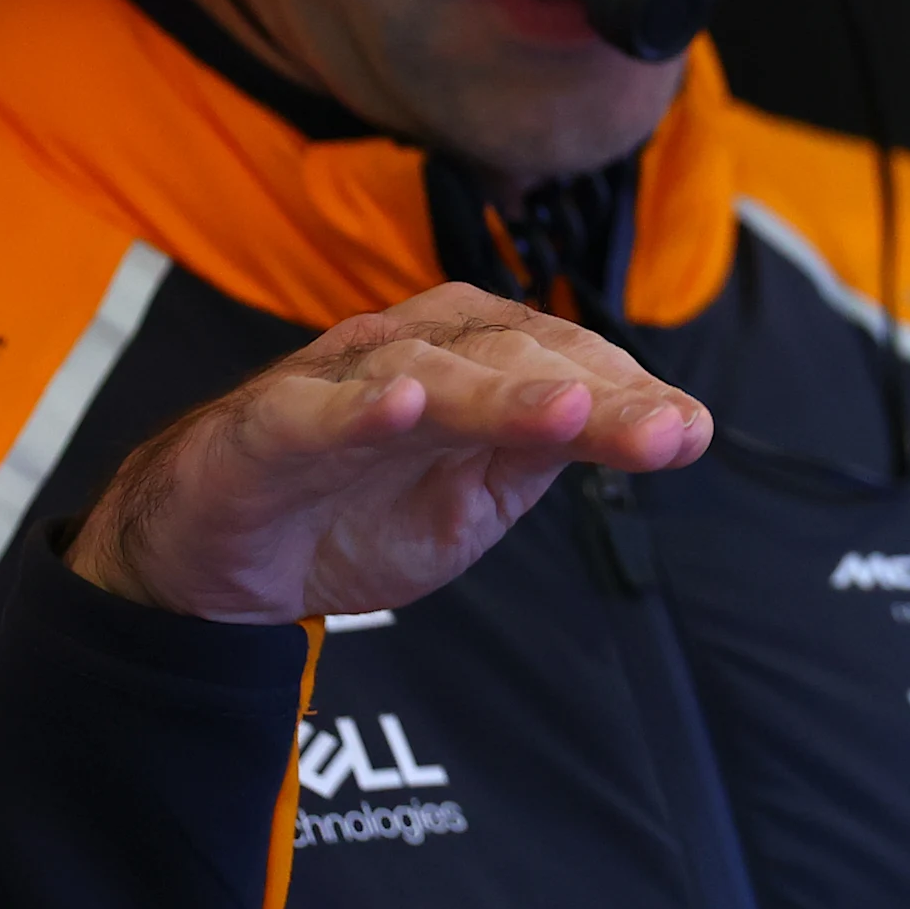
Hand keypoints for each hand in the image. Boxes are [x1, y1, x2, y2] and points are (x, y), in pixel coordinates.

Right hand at [68, 284, 712, 622]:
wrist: (220, 558)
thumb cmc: (356, 506)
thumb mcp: (477, 498)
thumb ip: (556, 454)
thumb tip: (670, 427)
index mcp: (473, 356)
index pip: (568, 363)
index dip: (631, 397)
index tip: (689, 434)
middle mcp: (415, 350)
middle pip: (518, 360)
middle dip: (596, 398)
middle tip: (664, 434)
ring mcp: (339, 382)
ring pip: (433, 376)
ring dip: (501, 392)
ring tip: (567, 409)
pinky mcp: (267, 425)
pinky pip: (315, 410)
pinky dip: (358, 405)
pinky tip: (403, 407)